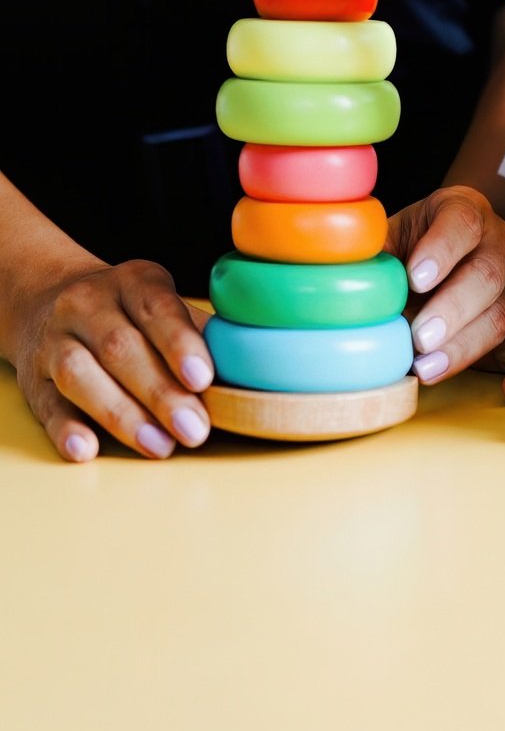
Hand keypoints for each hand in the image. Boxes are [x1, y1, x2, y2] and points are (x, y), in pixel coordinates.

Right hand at [13, 258, 214, 462]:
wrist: (50, 302)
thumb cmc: (130, 315)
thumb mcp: (162, 307)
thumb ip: (197, 335)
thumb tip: (245, 373)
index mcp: (132, 280)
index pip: (156, 306)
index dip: (179, 342)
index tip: (203, 378)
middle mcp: (87, 303)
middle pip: (120, 348)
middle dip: (160, 393)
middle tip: (194, 430)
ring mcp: (55, 340)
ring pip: (80, 375)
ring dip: (122, 415)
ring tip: (160, 446)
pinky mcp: (33, 379)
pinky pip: (46, 404)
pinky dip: (65, 429)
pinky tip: (86, 449)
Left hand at [388, 187, 504, 404]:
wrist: (442, 253)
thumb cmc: (409, 247)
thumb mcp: (391, 236)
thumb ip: (373, 253)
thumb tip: (344, 278)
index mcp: (465, 210)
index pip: (462, 222)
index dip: (441, 250)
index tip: (415, 278)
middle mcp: (499, 243)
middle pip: (487, 273)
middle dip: (451, 309)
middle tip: (419, 337)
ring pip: (500, 314)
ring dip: (464, 346)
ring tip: (427, 368)